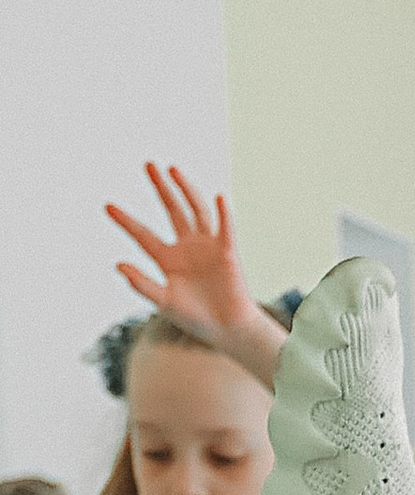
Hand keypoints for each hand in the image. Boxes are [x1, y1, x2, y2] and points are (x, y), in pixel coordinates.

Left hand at [103, 164, 271, 359]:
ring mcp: (207, 246)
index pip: (143, 234)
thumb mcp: (163, 302)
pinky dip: (223, 214)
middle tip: (148, 165)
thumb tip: (118, 265)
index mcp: (168, 259)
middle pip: (171, 210)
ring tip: (173, 169)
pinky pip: (224, 229)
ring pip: (195, 210)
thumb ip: (142, 284)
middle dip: (161, 188)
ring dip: (186, 189)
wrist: (227, 330)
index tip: (107, 206)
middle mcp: (187, 247)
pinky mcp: (227, 252)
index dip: (125, 221)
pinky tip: (218, 197)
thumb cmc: (196, 318)